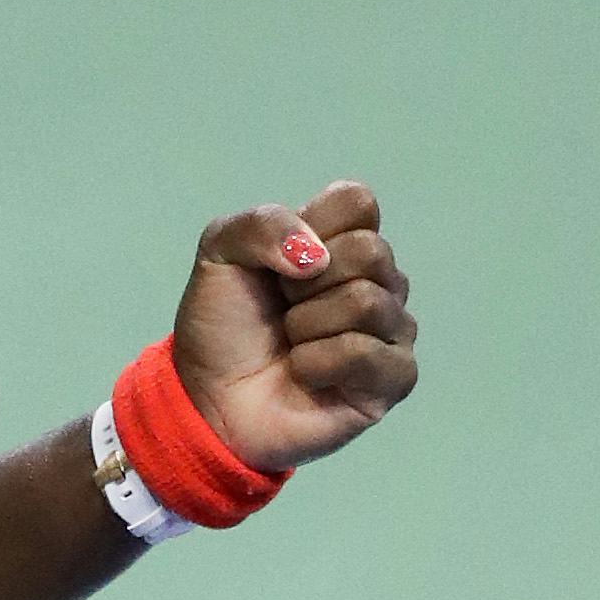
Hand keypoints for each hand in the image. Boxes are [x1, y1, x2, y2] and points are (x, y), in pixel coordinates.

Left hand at [169, 183, 416, 475]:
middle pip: (370, 250)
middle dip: (305, 285)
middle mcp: (379, 280)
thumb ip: (263, 224)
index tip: (279, 264)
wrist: (207, 397)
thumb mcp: (220, 250)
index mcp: (345, 240)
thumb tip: (315, 255)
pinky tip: (303, 373)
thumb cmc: (221, 326)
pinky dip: (318, 363)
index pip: (358, 202)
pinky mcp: (392, 380)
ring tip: (290, 345)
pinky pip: (367, 354)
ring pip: (367, 302)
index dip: (311, 228)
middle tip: (282, 311)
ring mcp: (391, 330)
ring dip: (306, 326)